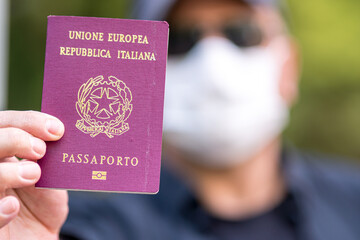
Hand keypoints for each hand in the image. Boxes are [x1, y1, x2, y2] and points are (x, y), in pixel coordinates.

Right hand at [0, 111, 67, 239]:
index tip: (56, 129)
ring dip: (4, 171)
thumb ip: (50, 162)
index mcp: (3, 154)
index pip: (5, 124)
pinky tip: (12, 207)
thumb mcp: (50, 180)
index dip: (27, 122)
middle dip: (13, 138)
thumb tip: (59, 138)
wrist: (38, 238)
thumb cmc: (41, 206)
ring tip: (34, 175)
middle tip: (40, 150)